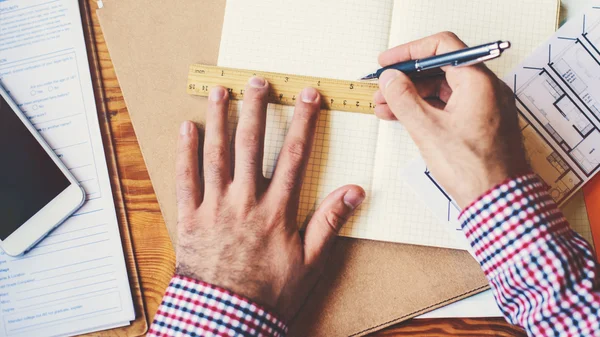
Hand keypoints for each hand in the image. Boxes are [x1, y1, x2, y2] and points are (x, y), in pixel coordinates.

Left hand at [174, 77, 364, 320]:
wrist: (226, 317)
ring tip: (219, 92)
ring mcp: (214, 206)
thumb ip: (329, 222)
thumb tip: (354, 191)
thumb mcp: (309, 261)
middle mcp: (244, 200)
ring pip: (215, 154)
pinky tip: (187, 128)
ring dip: (218, 119)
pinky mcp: (190, 217)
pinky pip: (185, 178)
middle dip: (256, 109)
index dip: (304, 122)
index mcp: (276, 210)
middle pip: (251, 144)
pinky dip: (185, 152)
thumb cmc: (269, 291)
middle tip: (258, 82)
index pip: (295, 156)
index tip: (308, 96)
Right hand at [374, 32, 529, 207]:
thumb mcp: (428, 130)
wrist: (498, 202)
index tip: (388, 62)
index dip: (410, 52)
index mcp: (478, 81)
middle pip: (440, 69)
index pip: (442, 47)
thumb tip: (391, 78)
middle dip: (407, 78)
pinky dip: (426, 109)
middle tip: (382, 88)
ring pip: (442, 89)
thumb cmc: (474, 169)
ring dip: (412, 95)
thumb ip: (404, 99)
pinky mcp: (480, 123)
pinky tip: (403, 118)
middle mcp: (486, 89)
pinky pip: (449, 106)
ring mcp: (484, 106)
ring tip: (385, 107)